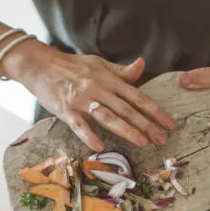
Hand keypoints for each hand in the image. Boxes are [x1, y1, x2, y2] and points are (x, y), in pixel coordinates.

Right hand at [3, 42, 175, 150]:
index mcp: (108, 78)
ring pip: (107, 117)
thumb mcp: (98, 63)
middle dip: (146, 125)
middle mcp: (97, 88)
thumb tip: (142, 65)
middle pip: (126, 109)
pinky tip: (100, 147)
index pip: (136, 96)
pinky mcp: (65, 110)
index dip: (154, 110)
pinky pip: (79, 125)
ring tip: (142, 142)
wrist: (40, 65)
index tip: (168, 123)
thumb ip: (121, 71)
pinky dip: (89, 136)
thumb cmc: (72, 66)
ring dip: (126, 130)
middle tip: (162, 139)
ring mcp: (81, 100)